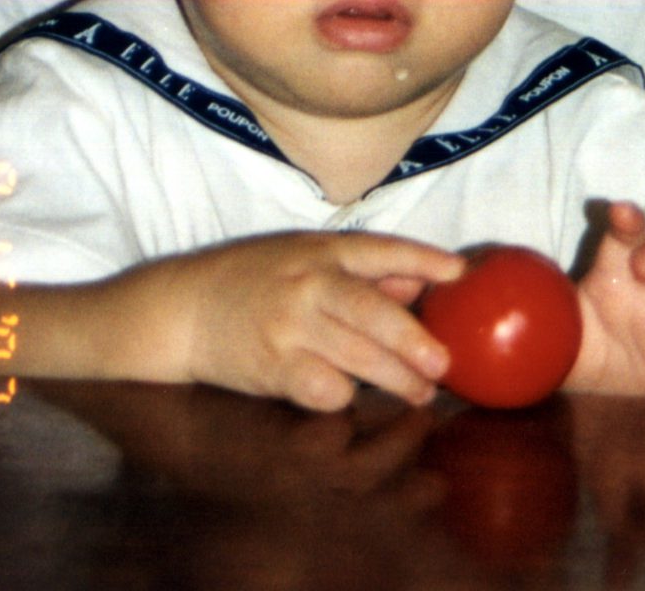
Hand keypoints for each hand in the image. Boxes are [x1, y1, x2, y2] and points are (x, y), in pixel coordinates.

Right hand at [163, 230, 467, 409]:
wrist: (186, 306)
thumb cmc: (255, 278)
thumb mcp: (307, 257)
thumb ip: (364, 270)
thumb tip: (420, 281)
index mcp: (321, 250)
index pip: (381, 250)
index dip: (424, 259)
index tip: (459, 272)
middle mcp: (309, 284)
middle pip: (376, 314)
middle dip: (415, 342)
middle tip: (444, 365)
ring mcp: (290, 326)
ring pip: (358, 358)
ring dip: (395, 380)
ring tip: (420, 393)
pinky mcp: (274, 367)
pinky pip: (325, 389)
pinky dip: (342, 396)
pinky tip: (348, 395)